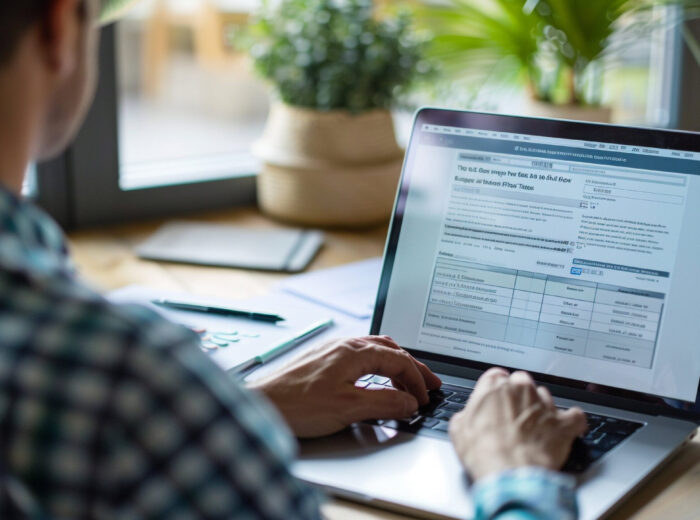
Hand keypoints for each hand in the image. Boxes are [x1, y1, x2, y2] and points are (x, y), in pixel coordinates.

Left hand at [249, 336, 441, 437]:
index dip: (416, 380)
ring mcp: (332, 351)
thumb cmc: (297, 405)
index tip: (424, 398)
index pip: (398, 360)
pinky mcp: (322, 361)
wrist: (262, 404)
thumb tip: (408, 402)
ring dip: (395, 365)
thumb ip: (384, 403)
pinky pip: (360, 357)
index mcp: (354, 352)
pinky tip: (375, 378)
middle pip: (389, 350)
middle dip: (412, 367)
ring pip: (374, 351)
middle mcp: (344, 346)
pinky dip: (378, 367)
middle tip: (428, 383)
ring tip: (407, 380)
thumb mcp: (348, 407)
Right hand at [449, 368, 586, 480]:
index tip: (496, 400)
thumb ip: (467, 415)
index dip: (496, 390)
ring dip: (541, 408)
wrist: (509, 474)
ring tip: (534, 428)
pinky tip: (567, 428)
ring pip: (545, 396)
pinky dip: (572, 422)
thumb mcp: (459, 430)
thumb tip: (469, 417)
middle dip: (518, 396)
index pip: (497, 376)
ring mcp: (544, 404)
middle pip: (522, 382)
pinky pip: (575, 416)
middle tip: (513, 416)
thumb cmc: (484, 453)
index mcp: (494, 387)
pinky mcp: (563, 422)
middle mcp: (521, 389)